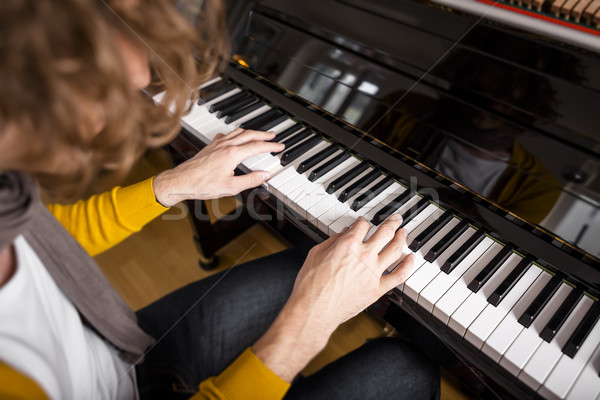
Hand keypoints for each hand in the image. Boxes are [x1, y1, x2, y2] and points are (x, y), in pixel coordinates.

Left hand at [153, 128, 283, 206]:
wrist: (181, 181)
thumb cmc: (202, 184)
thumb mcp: (231, 187)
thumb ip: (251, 180)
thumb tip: (265, 176)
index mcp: (233, 154)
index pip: (257, 147)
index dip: (271, 146)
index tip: (279, 146)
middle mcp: (225, 145)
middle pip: (249, 135)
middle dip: (263, 135)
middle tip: (273, 136)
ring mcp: (217, 144)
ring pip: (238, 132)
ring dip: (251, 132)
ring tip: (258, 134)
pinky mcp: (210, 146)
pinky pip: (226, 135)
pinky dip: (235, 134)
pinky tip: (234, 137)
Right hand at [289, 214, 414, 331]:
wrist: (314, 309)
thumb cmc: (311, 285)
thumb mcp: (316, 254)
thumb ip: (333, 241)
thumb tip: (344, 234)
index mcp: (348, 244)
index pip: (363, 225)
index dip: (364, 221)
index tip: (364, 222)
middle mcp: (364, 255)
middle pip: (385, 232)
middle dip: (392, 222)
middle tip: (396, 219)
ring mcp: (373, 272)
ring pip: (395, 250)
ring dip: (402, 238)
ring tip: (404, 233)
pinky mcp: (378, 289)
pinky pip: (399, 275)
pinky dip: (408, 265)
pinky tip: (411, 259)